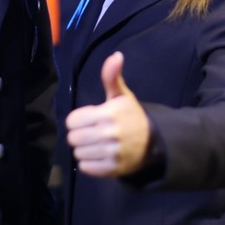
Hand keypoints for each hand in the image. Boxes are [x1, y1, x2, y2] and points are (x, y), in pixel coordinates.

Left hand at [65, 52, 149, 177]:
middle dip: (79, 135)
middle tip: (91, 132)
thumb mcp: (121, 96)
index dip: (77, 120)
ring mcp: (111, 153)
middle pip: (73, 138)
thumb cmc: (131, 116)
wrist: (152, 143)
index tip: (88, 119)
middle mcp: (109, 134)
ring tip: (95, 144)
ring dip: (84, 149)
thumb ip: (112, 77)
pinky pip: (86, 168)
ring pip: (78, 153)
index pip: (72, 121)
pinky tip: (98, 155)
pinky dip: (89, 163)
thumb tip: (115, 56)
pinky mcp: (113, 169)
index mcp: (108, 114)